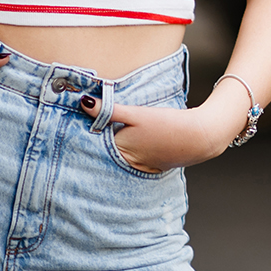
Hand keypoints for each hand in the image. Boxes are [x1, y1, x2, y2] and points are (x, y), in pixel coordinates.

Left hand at [88, 88, 248, 172]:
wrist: (201, 137)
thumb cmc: (169, 124)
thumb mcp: (138, 114)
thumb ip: (110, 110)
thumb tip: (84, 102)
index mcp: (120, 148)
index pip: (94, 143)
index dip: (83, 136)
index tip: (70, 129)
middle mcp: (127, 161)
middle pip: (103, 153)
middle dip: (93, 145)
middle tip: (77, 136)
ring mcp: (139, 166)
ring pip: (116, 159)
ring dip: (108, 153)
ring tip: (100, 144)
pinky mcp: (150, 167)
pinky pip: (130, 164)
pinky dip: (125, 158)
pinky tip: (125, 151)